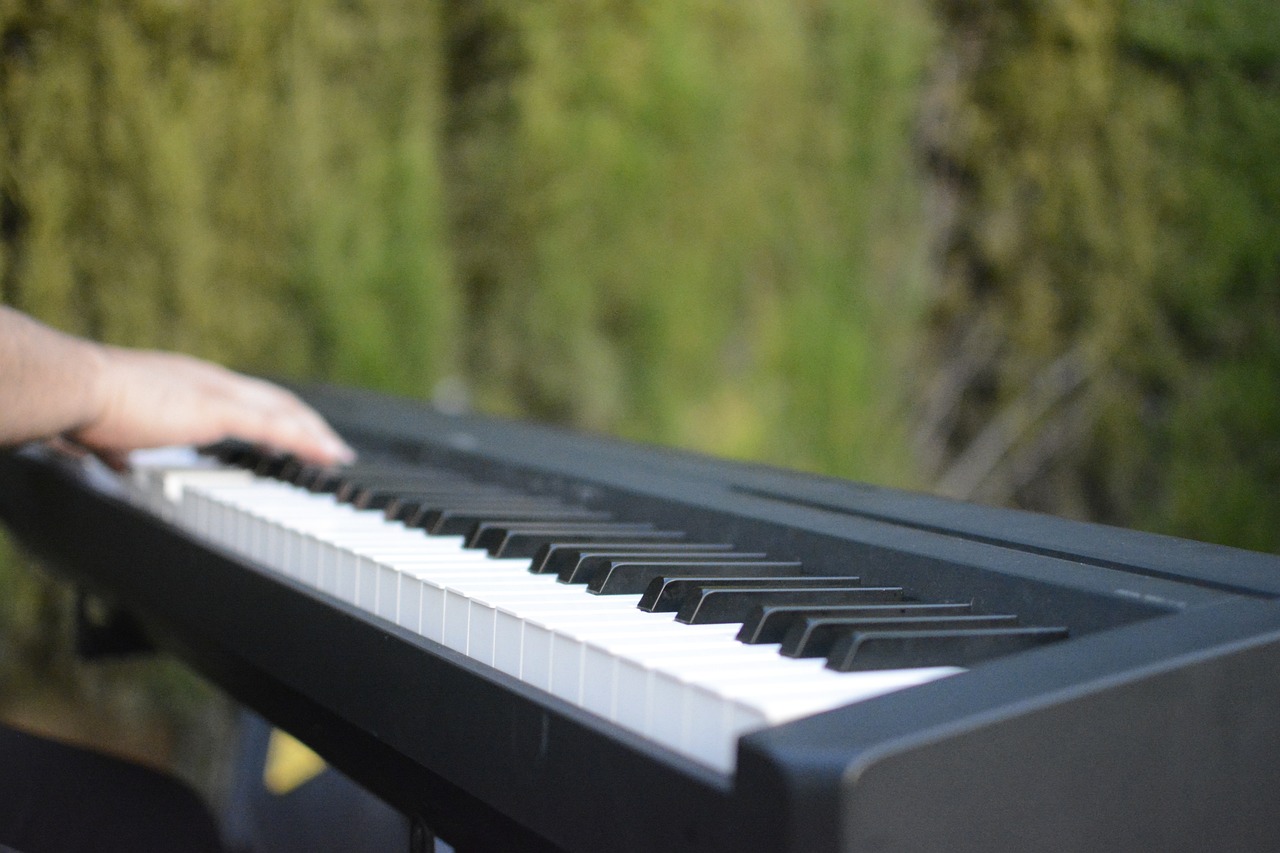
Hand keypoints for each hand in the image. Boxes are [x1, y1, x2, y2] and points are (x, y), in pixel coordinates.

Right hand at [69, 347, 354, 467]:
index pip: (247, 397)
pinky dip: (306, 442)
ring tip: (338, 455)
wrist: (76, 388)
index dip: (275, 414)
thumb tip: (118, 461)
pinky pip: (276, 428)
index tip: (293, 433)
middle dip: (307, 423)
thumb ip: (123, 445)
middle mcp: (211, 381)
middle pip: (276, 401)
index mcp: (189, 383)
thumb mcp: (111, 430)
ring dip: (315, 434)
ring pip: (284, 413)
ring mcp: (217, 394)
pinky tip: (326, 455)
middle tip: (330, 446)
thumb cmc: (84, 406)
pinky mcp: (217, 412)